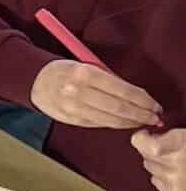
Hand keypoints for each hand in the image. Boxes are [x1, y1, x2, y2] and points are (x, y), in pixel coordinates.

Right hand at [29, 59, 161, 128]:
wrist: (35, 81)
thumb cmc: (65, 72)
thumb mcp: (85, 66)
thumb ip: (109, 79)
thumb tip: (137, 96)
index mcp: (86, 73)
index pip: (123, 90)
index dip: (143, 100)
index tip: (154, 104)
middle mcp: (79, 91)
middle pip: (120, 107)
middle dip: (141, 114)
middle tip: (154, 117)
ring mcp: (75, 107)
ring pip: (112, 120)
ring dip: (131, 122)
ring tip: (142, 121)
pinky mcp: (73, 120)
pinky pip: (100, 124)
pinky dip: (115, 124)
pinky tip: (123, 122)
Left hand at [133, 128, 185, 190]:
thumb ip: (171, 135)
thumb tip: (152, 133)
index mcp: (181, 142)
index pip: (142, 143)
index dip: (141, 138)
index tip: (145, 134)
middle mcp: (177, 161)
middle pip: (145, 155)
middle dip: (151, 150)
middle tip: (167, 148)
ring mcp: (176, 179)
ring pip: (150, 167)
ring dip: (158, 164)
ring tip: (176, 161)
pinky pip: (157, 182)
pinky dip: (163, 178)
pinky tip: (177, 173)